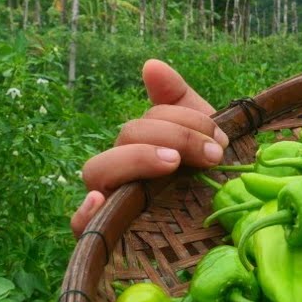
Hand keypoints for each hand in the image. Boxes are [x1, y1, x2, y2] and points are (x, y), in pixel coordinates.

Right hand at [71, 59, 228, 236]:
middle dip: (172, 137)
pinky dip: (84, 215)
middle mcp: (120, 170)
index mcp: (140, 144)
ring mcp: (110, 200)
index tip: (220, 137)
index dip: (182, 121)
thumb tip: (150, 64)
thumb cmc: (203, 177)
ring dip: (136, 160)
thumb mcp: (198, 136)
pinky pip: (81, 226)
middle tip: (212, 154)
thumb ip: (177, 100)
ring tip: (171, 164)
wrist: (219, 223)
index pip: (147, 120)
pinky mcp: (107, 236)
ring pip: (99, 170)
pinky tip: (100, 203)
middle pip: (126, 138)